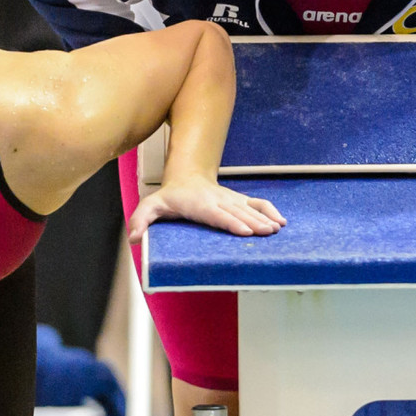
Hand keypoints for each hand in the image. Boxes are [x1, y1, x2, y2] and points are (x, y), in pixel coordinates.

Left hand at [129, 173, 284, 240]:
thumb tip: (135, 237)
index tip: (244, 231)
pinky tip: (281, 221)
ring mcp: (231, 199)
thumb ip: (141, 220)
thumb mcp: (151, 205)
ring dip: (264, 218)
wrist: (187, 177)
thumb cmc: (170, 197)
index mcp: (199, 204)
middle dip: (253, 223)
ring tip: (276, 229)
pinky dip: (270, 210)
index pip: (216, 215)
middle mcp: (218, 200)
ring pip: (250, 208)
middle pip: (237, 213)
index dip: (231, 222)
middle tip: (267, 233)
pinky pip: (258, 203)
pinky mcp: (239, 200)